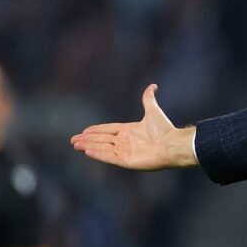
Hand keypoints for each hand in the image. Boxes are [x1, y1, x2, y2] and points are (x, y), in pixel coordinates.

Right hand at [70, 84, 196, 169]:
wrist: (172, 144)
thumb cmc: (165, 129)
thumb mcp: (153, 111)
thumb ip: (148, 99)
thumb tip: (153, 85)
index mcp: (129, 130)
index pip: (108, 130)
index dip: (96, 130)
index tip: (84, 131)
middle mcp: (125, 142)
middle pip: (102, 140)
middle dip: (87, 140)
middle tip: (73, 140)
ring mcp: (125, 152)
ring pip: (102, 148)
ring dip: (89, 146)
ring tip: (76, 145)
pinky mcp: (126, 161)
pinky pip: (109, 157)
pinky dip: (98, 154)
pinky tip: (87, 150)